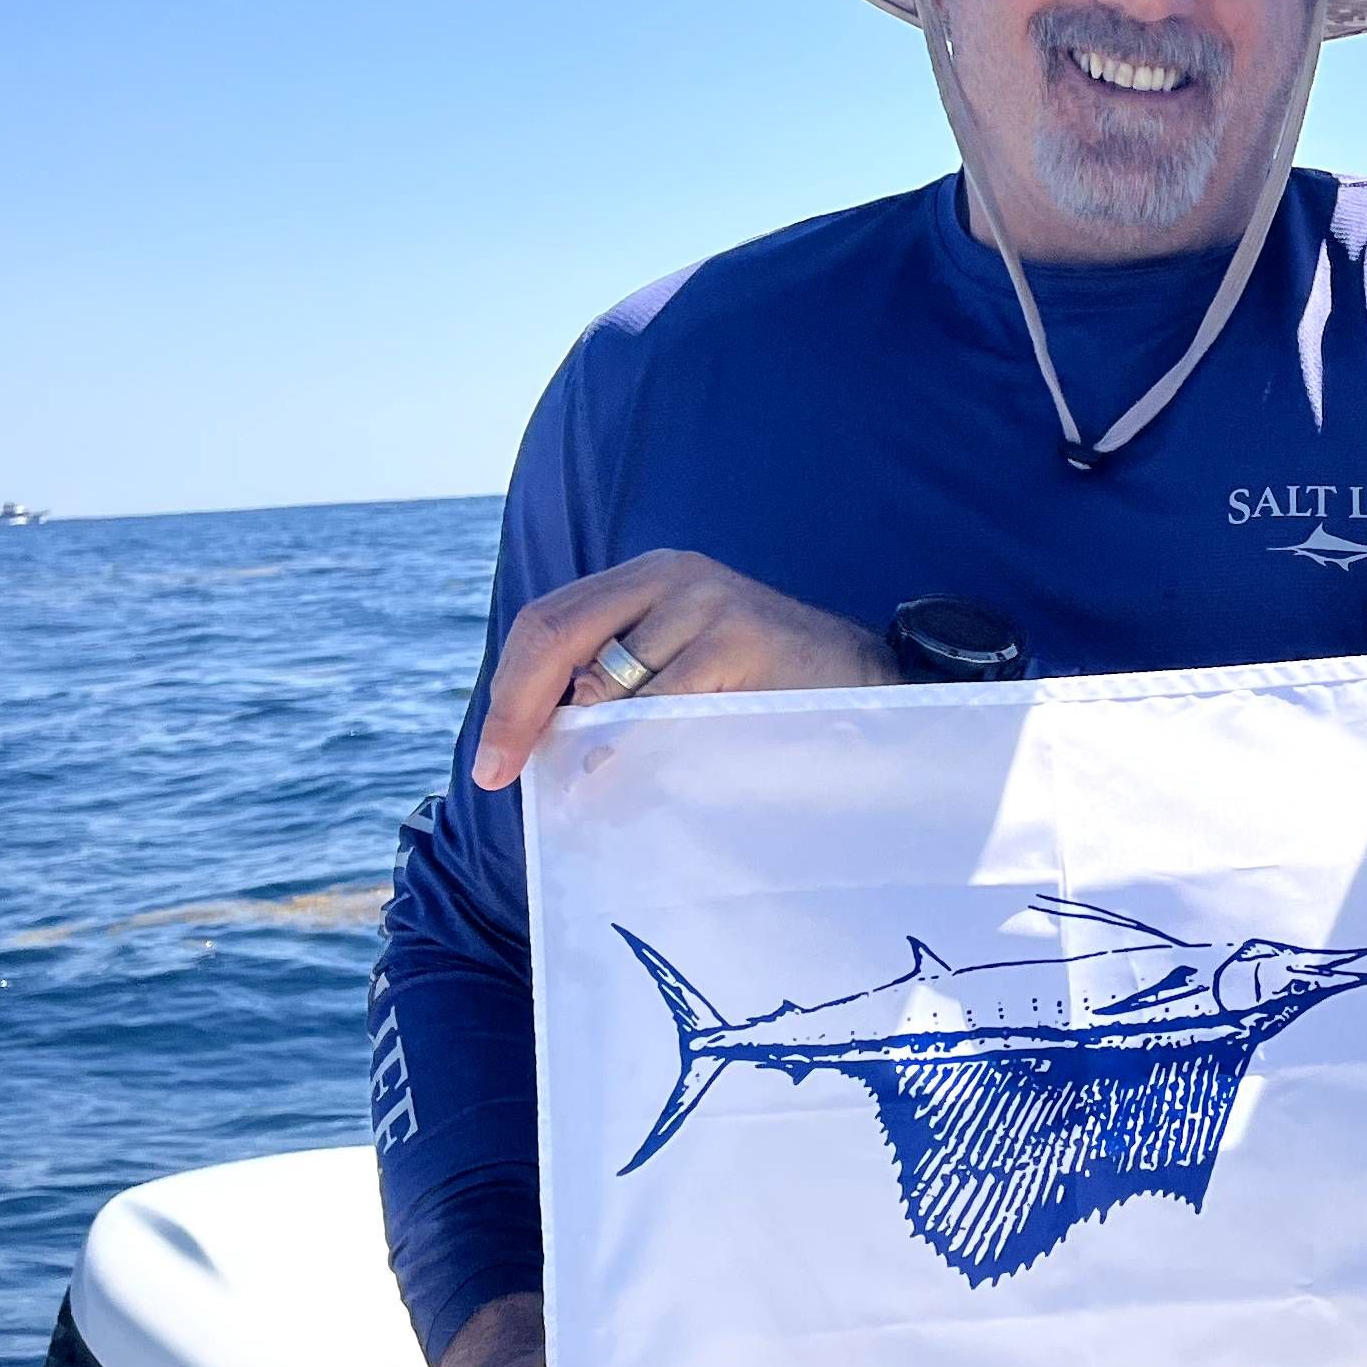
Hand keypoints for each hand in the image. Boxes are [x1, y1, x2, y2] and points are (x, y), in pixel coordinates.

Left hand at [471, 550, 891, 790]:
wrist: (874, 688)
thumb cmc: (768, 695)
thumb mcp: (684, 672)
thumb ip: (617, 687)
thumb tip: (532, 742)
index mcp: (648, 579)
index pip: (547, 622)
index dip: (506, 694)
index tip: (492, 762)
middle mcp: (671, 577)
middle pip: (556, 637)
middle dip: (515, 712)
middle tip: (498, 774)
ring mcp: (707, 602)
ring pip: (606, 682)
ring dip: (584, 744)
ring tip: (586, 790)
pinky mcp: (739, 638)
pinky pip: (659, 706)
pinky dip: (629, 748)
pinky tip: (623, 781)